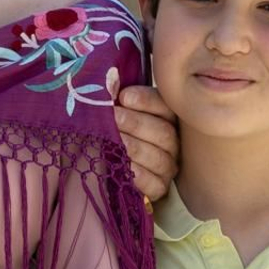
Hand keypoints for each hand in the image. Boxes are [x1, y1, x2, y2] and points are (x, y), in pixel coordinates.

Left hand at [114, 83, 179, 201]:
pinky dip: (140, 176)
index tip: (123, 97)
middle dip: (137, 123)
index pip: (164, 106)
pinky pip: (156, 184)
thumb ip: (111, 98)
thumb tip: (109, 79)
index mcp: (162, 118)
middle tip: (114, 118)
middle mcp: (170, 142)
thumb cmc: (106, 133)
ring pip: (160, 158)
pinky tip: (125, 167)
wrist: (98, 169)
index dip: (146, 100)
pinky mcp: (159, 189)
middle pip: (163, 132)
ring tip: (115, 142)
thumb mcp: (107, 114)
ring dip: (135, 148)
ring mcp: (166, 167)